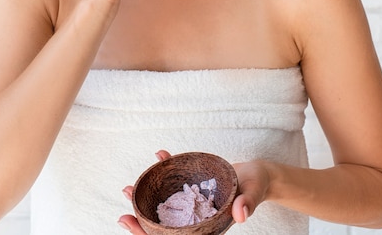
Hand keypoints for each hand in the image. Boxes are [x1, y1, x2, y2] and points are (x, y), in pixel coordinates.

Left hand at [118, 154, 269, 230]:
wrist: (259, 175)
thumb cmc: (257, 186)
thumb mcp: (253, 194)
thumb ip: (247, 204)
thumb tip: (241, 214)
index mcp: (206, 226)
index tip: (130, 223)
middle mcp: (195, 217)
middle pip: (163, 226)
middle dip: (140, 221)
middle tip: (122, 208)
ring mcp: (192, 203)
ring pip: (163, 206)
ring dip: (145, 197)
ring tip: (127, 188)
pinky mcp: (192, 187)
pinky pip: (174, 180)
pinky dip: (165, 168)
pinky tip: (159, 155)